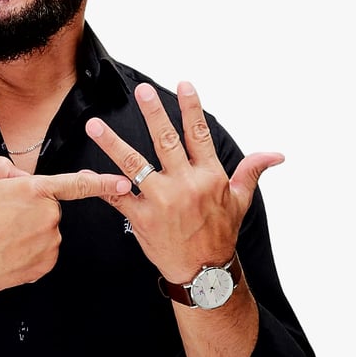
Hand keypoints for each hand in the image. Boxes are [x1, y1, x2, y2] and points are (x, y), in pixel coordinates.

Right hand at [0, 156, 114, 299]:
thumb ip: (3, 167)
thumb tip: (17, 176)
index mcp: (34, 191)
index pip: (76, 183)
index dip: (102, 181)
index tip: (123, 181)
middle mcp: (47, 216)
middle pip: (48, 206)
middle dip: (30, 208)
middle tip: (2, 216)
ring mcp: (49, 242)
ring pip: (45, 229)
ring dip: (28, 230)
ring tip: (1, 235)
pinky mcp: (45, 263)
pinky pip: (42, 250)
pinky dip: (28, 250)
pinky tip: (8, 249)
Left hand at [85, 81, 283, 282]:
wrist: (204, 273)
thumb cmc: (220, 233)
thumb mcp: (241, 201)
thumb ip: (251, 171)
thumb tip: (275, 154)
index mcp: (209, 177)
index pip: (199, 135)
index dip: (191, 108)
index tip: (183, 84)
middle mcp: (184, 185)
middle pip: (165, 142)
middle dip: (153, 114)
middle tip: (141, 91)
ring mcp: (161, 201)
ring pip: (133, 165)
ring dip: (112, 143)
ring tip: (94, 125)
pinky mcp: (141, 217)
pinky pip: (115, 197)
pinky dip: (97, 185)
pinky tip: (80, 172)